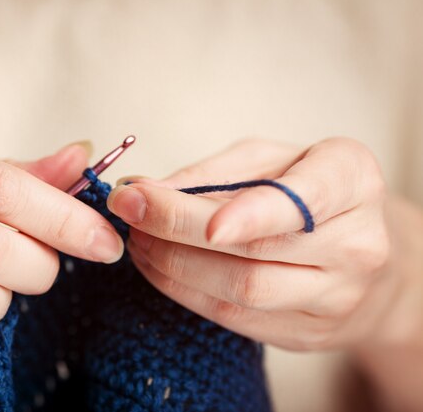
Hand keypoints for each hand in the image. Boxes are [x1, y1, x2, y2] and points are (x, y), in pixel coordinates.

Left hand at [108, 138, 393, 350]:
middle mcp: (358, 244)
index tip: (176, 207)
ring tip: (138, 240)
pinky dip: (186, 292)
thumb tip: (143, 190)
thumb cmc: (306, 191)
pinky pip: (236, 319)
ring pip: (242, 291)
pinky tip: (159, 268)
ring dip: (174, 265)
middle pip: (256, 250)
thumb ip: (213, 173)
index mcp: (352, 180)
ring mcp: (337, 297)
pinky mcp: (310, 332)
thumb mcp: (270, 159)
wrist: (362, 255)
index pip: (300, 201)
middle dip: (177, 230)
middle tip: (129, 208)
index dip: (243, 212)